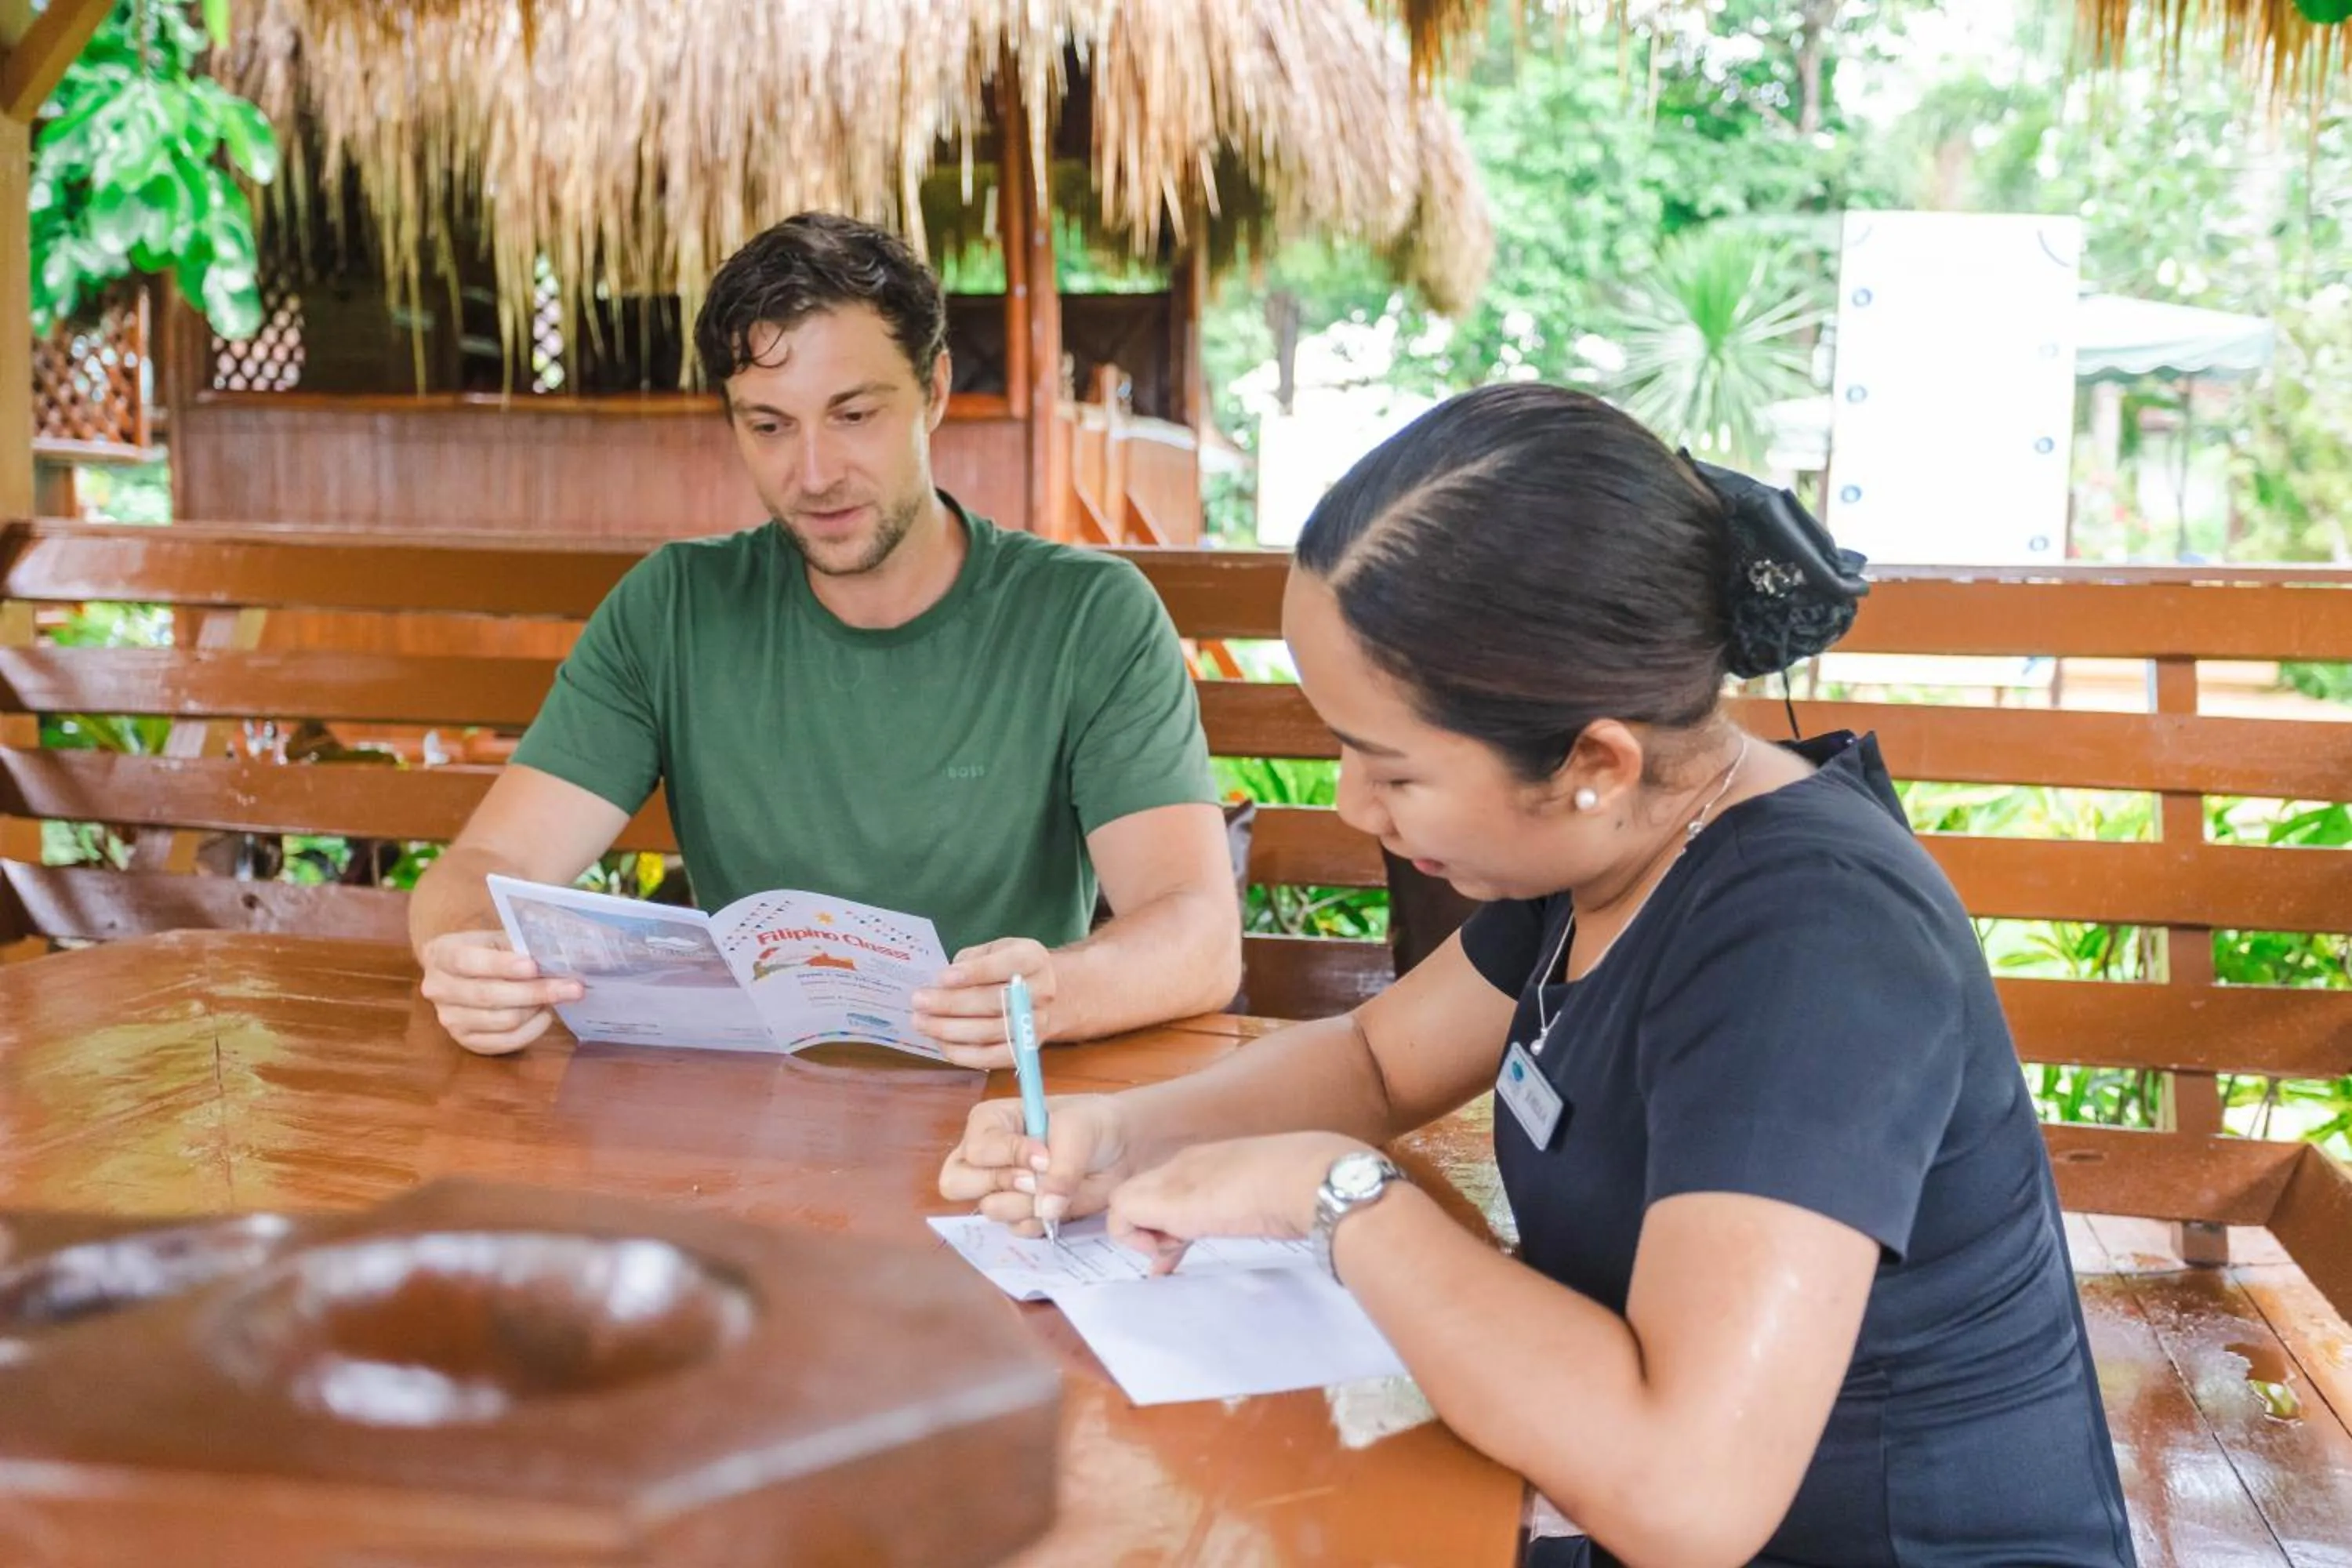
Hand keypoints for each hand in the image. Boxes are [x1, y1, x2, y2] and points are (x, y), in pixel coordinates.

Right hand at [418, 929, 582, 1055]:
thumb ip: (518, 945)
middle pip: (490, 996)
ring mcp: (449, 1019)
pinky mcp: (466, 1041)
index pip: (468, 961)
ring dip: (536, 1008)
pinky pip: (505, 1042)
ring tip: (556, 995)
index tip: (534, 966)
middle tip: (573, 987)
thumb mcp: (494, 938)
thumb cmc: (484, 950)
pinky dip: (532, 1030)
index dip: (501, 965)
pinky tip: (544, 1014)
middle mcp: (438, 989)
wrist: (459, 973)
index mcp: (441, 954)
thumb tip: (557, 956)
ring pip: (502, 1020)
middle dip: (536, 991)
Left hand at [910, 937, 1059, 1069]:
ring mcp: (1036, 1024)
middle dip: (952, 1003)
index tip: (942, 978)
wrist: (1037, 995)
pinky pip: (991, 1057)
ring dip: (950, 1029)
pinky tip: (939, 1041)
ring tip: (921, 1022)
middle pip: (995, 1002)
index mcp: (1033, 959)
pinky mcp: (1025, 1050)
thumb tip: (941, 985)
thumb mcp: (992, 950)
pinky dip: (961, 1053)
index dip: (974, 973)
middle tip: (919, 1001)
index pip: (1006, 965)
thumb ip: (970, 961)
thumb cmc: (1005, 969)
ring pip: (990, 1032)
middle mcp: (1041, 992)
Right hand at [939, 1093, 1129, 1235]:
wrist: (1120, 1148)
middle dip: (1001, 1184)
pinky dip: (1038, 1221)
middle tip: (1035, 1179)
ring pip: (989, 1209)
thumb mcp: (1078, 1132)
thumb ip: (1061, 1167)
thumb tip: (1047, 1206)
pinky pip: (1015, 1229)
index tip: (1045, 1154)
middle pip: (957, 1183)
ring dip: (1025, 1204)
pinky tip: (1058, 1204)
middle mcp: (986, 1157)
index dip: (1008, 1156)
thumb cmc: (1091, 1124)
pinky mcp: (1021, 1213)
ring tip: (1054, 1188)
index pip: (975, 1149)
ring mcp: (1001, 1189)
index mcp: (989, 1123)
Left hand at [1107, 1131, 1369, 1273]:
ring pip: (1125, 1202)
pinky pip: (1120, 1215)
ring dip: (1143, 1235)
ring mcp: (1172, 1179)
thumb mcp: (1269, 1202)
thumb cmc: (1302, 1189)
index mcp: (1212, 1163)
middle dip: (1149, 1230)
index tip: (1179, 1249)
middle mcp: (1185, 1165)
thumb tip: (1257, 1229)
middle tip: (1171, 1257)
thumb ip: (1249, 1213)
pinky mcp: (1163, 1199)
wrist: (1306, 1178)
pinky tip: (1165, 1254)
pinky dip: (1134, 1239)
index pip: (1170, 1190)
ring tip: (1175, 1251)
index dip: (1167, 1222)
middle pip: (1142, 1195)